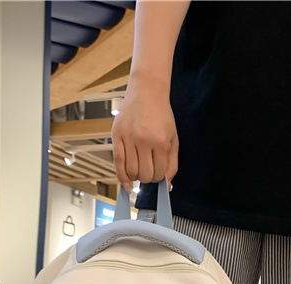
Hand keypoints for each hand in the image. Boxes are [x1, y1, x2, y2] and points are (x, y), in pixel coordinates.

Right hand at [112, 75, 177, 189]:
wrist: (147, 91)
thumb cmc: (162, 115)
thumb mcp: (174, 138)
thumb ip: (172, 163)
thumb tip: (167, 185)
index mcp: (161, 142)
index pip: (158, 173)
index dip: (159, 178)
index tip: (158, 174)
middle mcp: (144, 141)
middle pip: (144, 175)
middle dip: (148, 178)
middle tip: (148, 172)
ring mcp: (129, 138)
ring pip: (131, 171)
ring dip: (136, 177)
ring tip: (139, 171)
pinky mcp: (116, 135)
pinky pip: (117, 162)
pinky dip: (121, 176)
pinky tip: (126, 183)